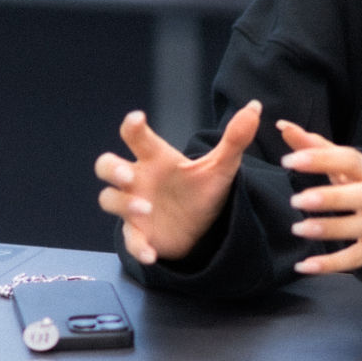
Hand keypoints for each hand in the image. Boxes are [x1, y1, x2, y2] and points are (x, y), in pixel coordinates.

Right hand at [94, 101, 261, 263]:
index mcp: (155, 159)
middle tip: (127, 174)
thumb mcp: (221, 166)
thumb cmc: (202, 190)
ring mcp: (134, 207)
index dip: (132, 126)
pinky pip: (130, 240)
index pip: (136, 137)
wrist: (202, 228)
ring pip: (109, 199)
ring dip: (124, 204)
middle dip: (112, 168)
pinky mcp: (139, 234)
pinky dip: (138, 247)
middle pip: (106, 165)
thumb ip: (235, 139)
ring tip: (146, 209)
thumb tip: (255, 107)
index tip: (137, 119)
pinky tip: (152, 253)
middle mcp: (139, 179)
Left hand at [278, 119, 361, 273]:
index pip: (348, 160)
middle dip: (328, 198)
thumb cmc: (361, 184)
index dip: (319, 159)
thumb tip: (282, 126)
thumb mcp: (343, 165)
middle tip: (296, 200)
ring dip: (328, 230)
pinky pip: (355, 260)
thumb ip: (314, 146)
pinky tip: (304, 266)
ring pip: (359, 229)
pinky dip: (330, 265)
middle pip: (359, 196)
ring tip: (298, 229)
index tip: (288, 161)